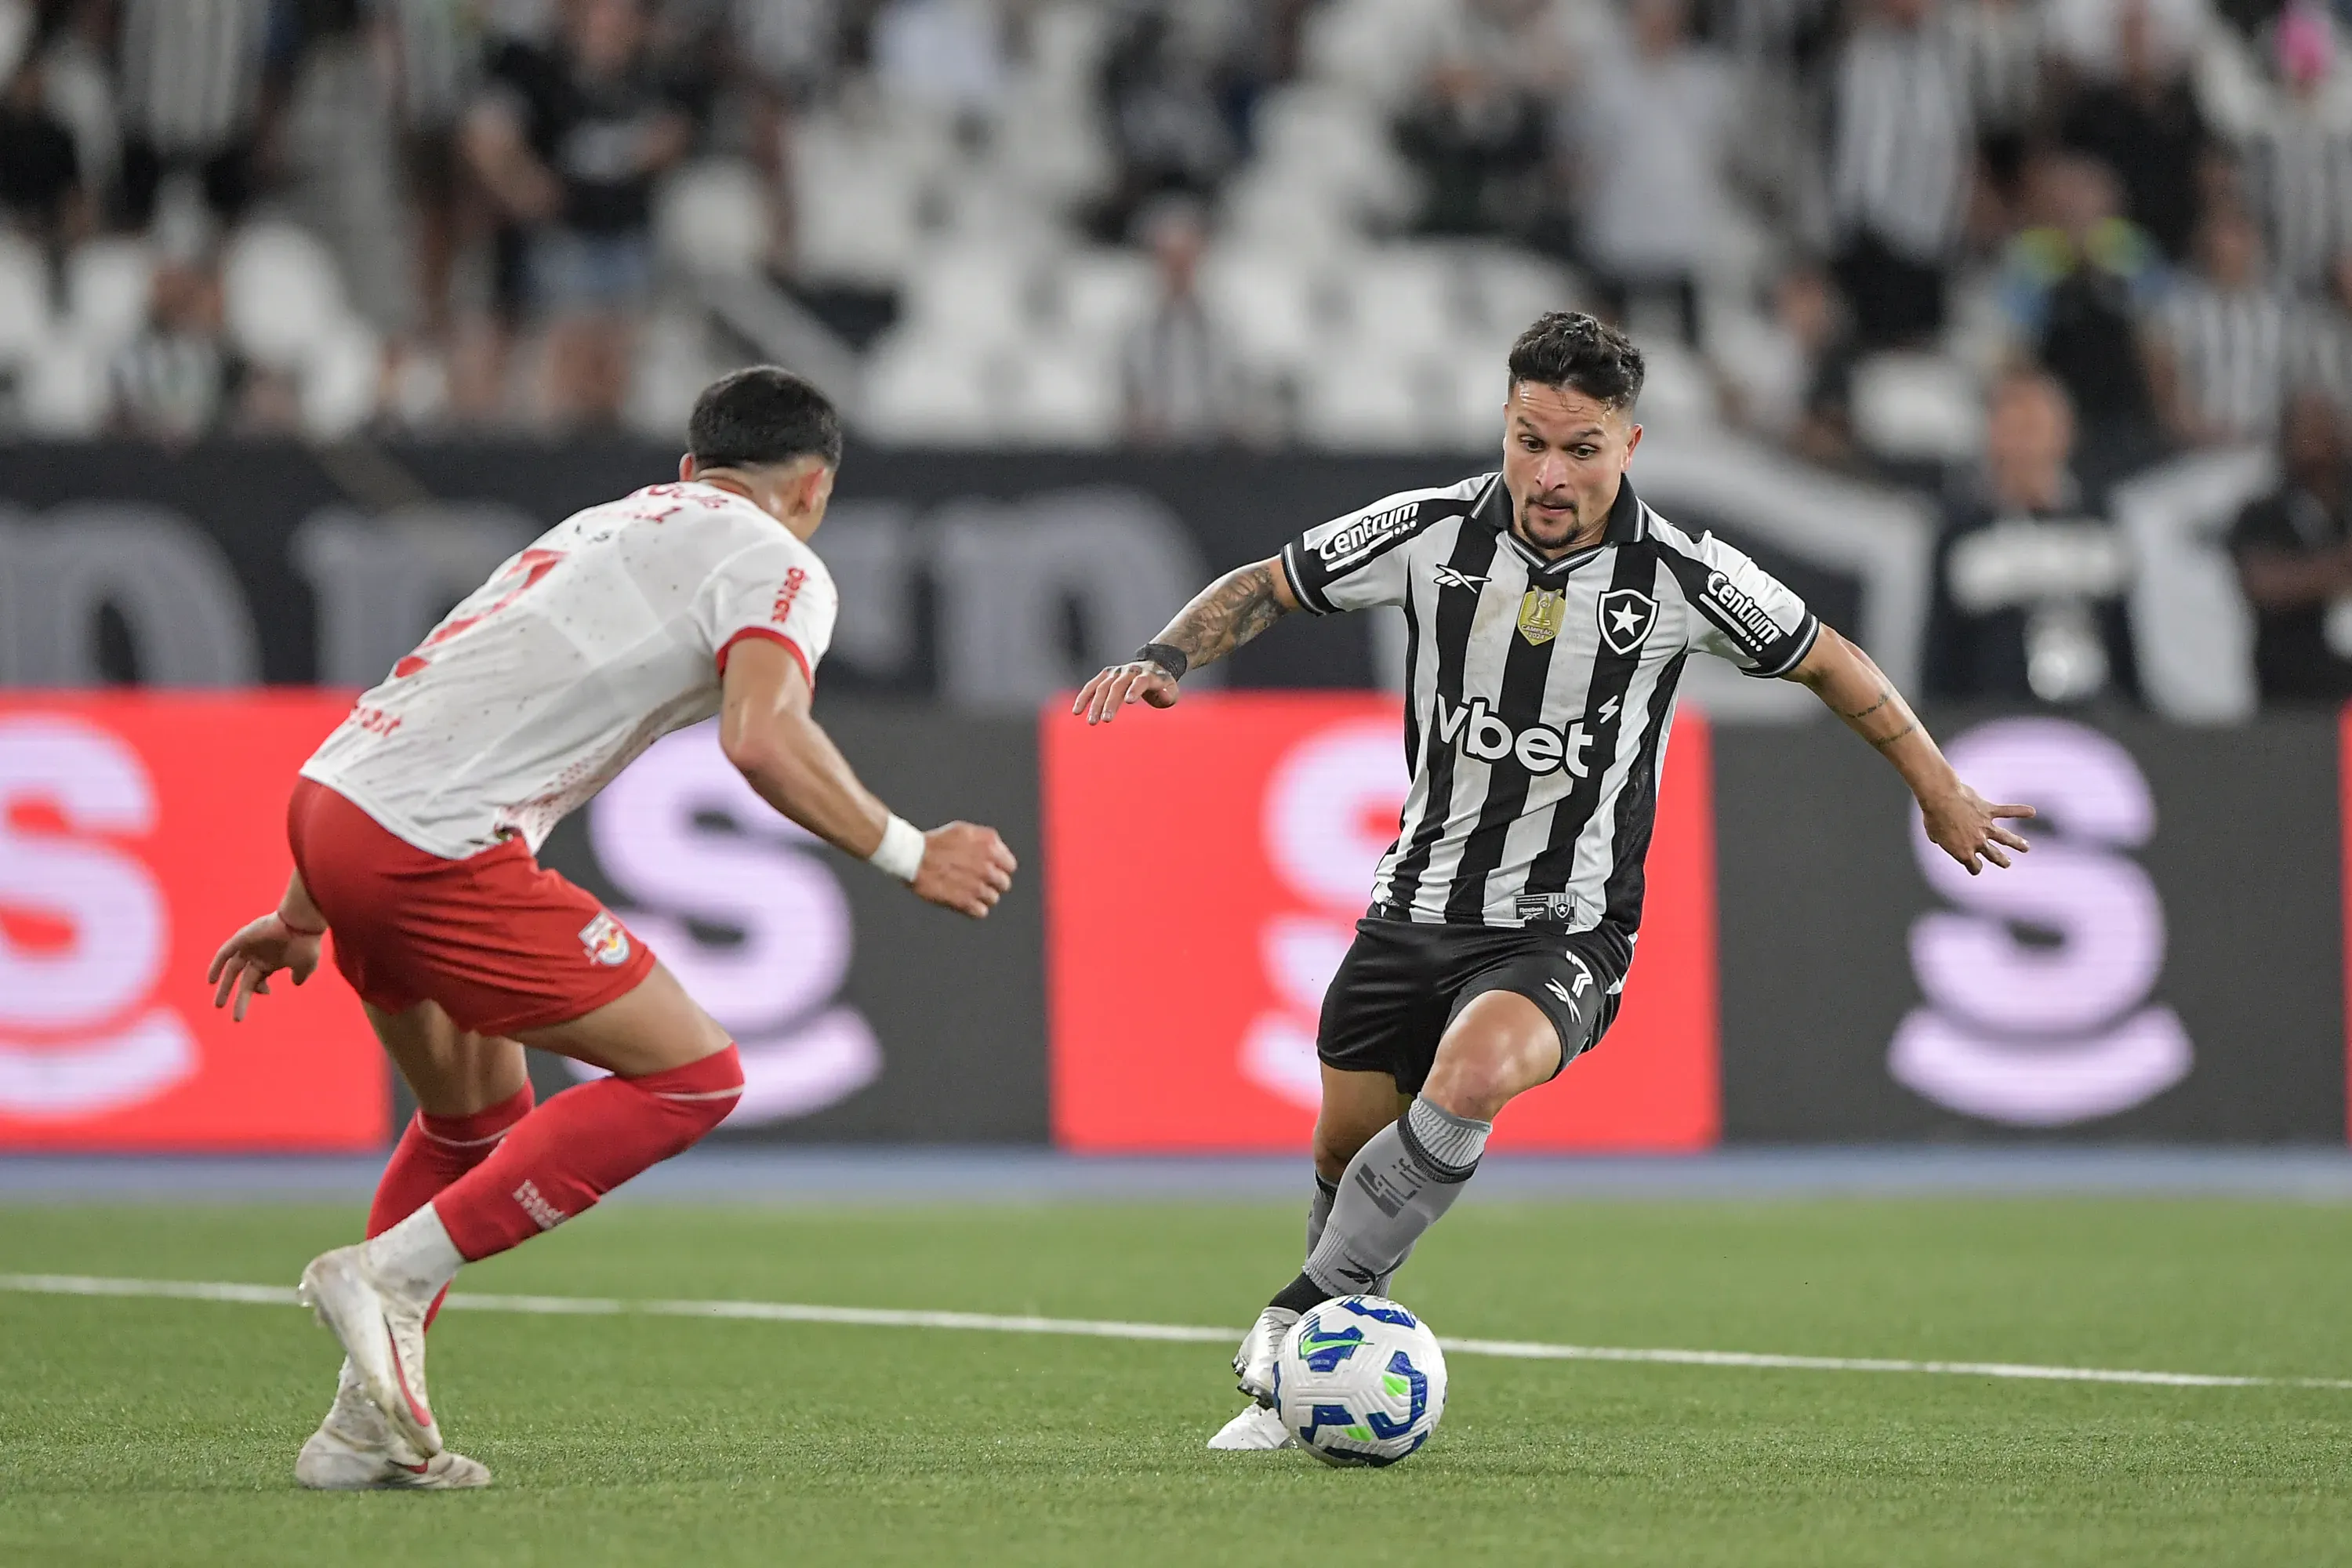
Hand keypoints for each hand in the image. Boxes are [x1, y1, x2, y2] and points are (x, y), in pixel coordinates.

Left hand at [206, 912, 322, 1020]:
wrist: (301, 922)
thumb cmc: (306, 943)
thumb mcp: (306, 965)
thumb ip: (301, 975)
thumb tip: (296, 982)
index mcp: (272, 961)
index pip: (259, 980)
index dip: (260, 990)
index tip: (268, 993)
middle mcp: (258, 955)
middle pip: (243, 980)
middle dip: (239, 998)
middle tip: (236, 1018)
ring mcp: (249, 947)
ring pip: (232, 969)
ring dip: (224, 987)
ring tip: (219, 1006)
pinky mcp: (242, 938)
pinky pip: (225, 953)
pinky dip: (216, 966)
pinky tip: (210, 980)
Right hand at [912, 822, 1017, 918]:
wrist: (913, 857)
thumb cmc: (937, 842)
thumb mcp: (965, 830)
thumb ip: (986, 840)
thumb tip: (1000, 852)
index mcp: (990, 848)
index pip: (1010, 866)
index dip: (1000, 869)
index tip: (990, 871)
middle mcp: (987, 867)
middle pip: (1004, 884)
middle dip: (993, 884)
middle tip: (977, 881)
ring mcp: (977, 886)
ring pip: (993, 899)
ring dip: (982, 897)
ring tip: (967, 891)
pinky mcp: (965, 902)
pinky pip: (981, 912)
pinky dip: (974, 909)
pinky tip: (963, 901)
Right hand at [1072, 661, 1178, 723]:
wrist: (1153, 667)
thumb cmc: (1162, 686)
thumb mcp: (1171, 691)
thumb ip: (1167, 695)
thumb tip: (1164, 695)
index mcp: (1148, 675)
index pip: (1140, 681)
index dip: (1135, 690)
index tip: (1128, 701)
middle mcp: (1130, 671)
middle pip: (1118, 686)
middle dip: (1110, 703)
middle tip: (1105, 721)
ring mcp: (1116, 672)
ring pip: (1103, 687)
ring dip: (1095, 704)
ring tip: (1091, 722)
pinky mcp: (1105, 675)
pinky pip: (1092, 686)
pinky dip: (1083, 697)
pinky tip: (1076, 711)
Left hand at [1920, 783, 2034, 875]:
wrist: (1940, 798)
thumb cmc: (1933, 816)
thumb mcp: (1933, 834)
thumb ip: (1940, 840)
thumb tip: (1938, 839)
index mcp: (1963, 852)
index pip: (1974, 866)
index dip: (1975, 868)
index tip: (1976, 867)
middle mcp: (1977, 842)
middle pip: (1994, 855)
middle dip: (2002, 861)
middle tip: (2007, 863)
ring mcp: (1985, 827)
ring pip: (2006, 838)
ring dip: (2017, 843)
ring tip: (2026, 847)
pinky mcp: (1988, 811)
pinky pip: (2008, 811)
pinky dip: (2020, 811)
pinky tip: (2031, 812)